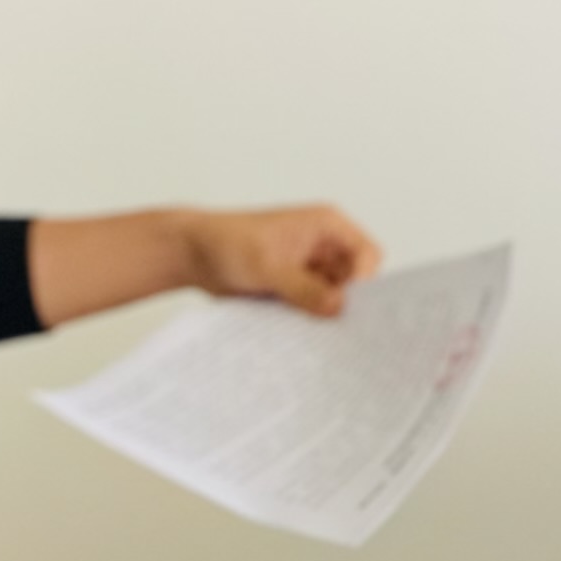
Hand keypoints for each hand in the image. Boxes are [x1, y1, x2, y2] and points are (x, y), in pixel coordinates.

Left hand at [184, 204, 383, 316]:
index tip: (346, 307)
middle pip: (356, 281)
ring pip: (336, 299)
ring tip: (310, 332)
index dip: (363, 283)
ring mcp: (312, 269)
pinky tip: (299, 334)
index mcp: (327, 226)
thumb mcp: (268, 267)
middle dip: (346, 303)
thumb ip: (304, 289)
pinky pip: (315, 308)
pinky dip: (310, 321)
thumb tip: (338, 308)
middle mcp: (325, 246)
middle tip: (333, 330)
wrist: (193, 255)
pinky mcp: (298, 288)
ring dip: (326, 315)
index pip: (367, 256)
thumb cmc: (227, 244)